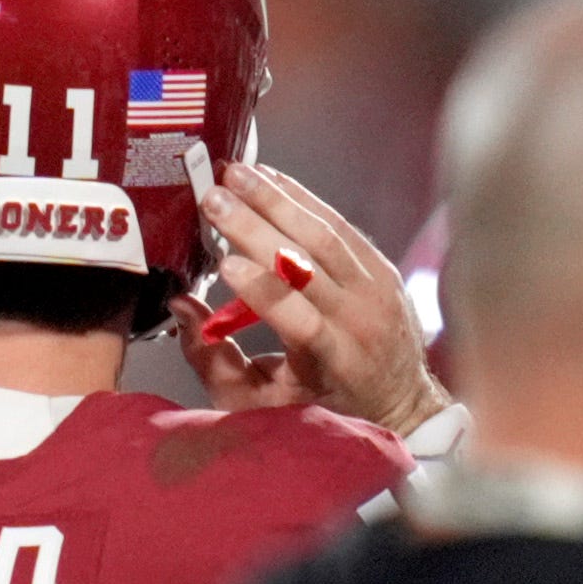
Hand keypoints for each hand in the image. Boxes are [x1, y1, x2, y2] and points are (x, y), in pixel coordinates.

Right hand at [179, 163, 451, 439]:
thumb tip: (182, 305)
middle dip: (256, 225)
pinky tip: (272, 179)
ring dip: (277, 199)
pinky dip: (305, 201)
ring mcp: (378, 291)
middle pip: (309, 263)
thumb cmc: (319, 410)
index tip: (224, 263)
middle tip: (213, 197)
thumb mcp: (261, 403)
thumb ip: (214, 360)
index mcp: (333, 362)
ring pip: (326, 234)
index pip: (300, 318)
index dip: (262, 289)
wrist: (400, 406)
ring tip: (236, 174)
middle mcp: (361, 322)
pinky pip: (342, 226)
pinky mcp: (382, 269)